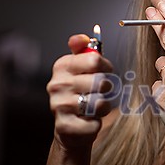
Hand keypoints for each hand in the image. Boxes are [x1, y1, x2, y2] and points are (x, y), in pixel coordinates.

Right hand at [46, 34, 113, 149]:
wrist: (70, 127)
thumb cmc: (80, 93)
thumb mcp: (81, 68)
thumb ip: (84, 50)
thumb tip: (81, 38)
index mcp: (62, 66)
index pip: (94, 60)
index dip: (107, 66)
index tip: (106, 71)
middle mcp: (57, 84)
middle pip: (100, 82)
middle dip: (106, 89)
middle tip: (99, 93)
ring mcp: (59, 105)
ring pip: (99, 103)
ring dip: (103, 107)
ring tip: (94, 107)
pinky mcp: (64, 126)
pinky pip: (94, 123)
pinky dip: (96, 123)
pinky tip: (88, 121)